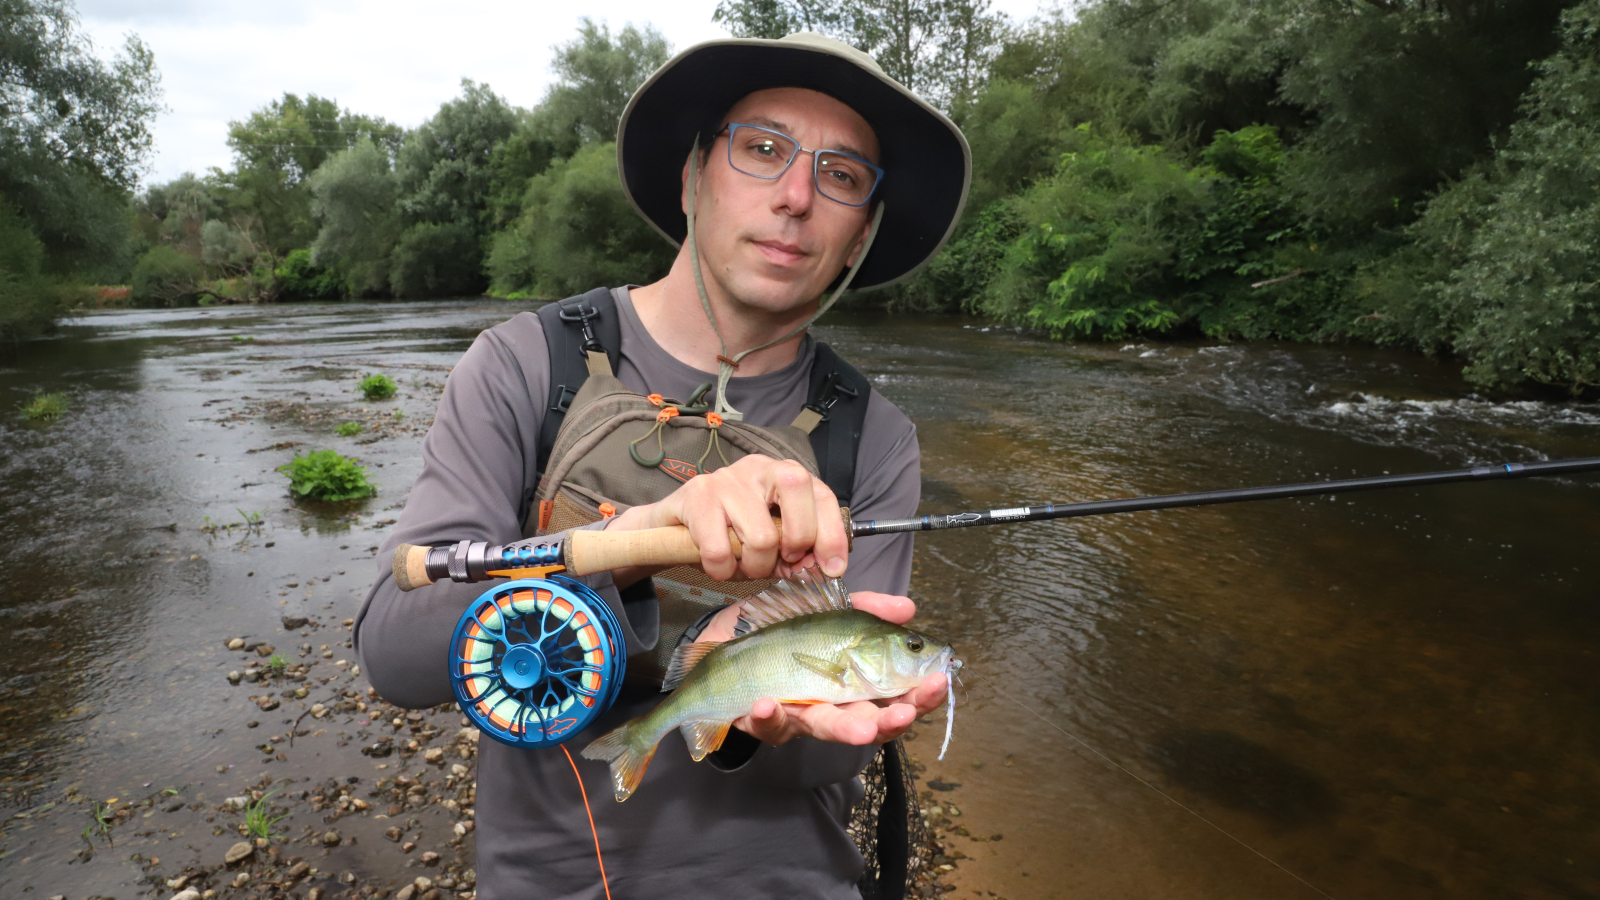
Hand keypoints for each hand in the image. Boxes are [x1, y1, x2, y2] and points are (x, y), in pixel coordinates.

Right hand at [604, 455, 848, 583]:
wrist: (672, 527)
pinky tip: (717, 565)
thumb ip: (799, 551)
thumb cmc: (729, 533)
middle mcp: (759, 467)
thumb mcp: (771, 540)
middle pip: (797, 494)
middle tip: (776, 562)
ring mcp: (727, 478)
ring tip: (741, 565)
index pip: (822, 495)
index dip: (832, 534)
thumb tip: (824, 568)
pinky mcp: (697, 495)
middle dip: (794, 544)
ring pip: (761, 537)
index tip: (832, 568)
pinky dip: (721, 570)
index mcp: (784, 474)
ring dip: (753, 567)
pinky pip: (720, 550)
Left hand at [706, 590, 948, 746]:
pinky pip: (766, 724)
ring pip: (823, 729)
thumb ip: (866, 607)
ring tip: (862, 729)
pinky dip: (768, 716)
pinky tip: (767, 703)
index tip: (940, 680)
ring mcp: (796, 715)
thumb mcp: (825, 607)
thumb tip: (909, 607)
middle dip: (890, 720)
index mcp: (851, 682)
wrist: (722, 639)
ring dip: (844, 730)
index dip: (920, 693)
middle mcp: (829, 704)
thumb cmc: (778, 627)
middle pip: (868, 722)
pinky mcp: (759, 720)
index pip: (895, 695)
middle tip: (906, 713)